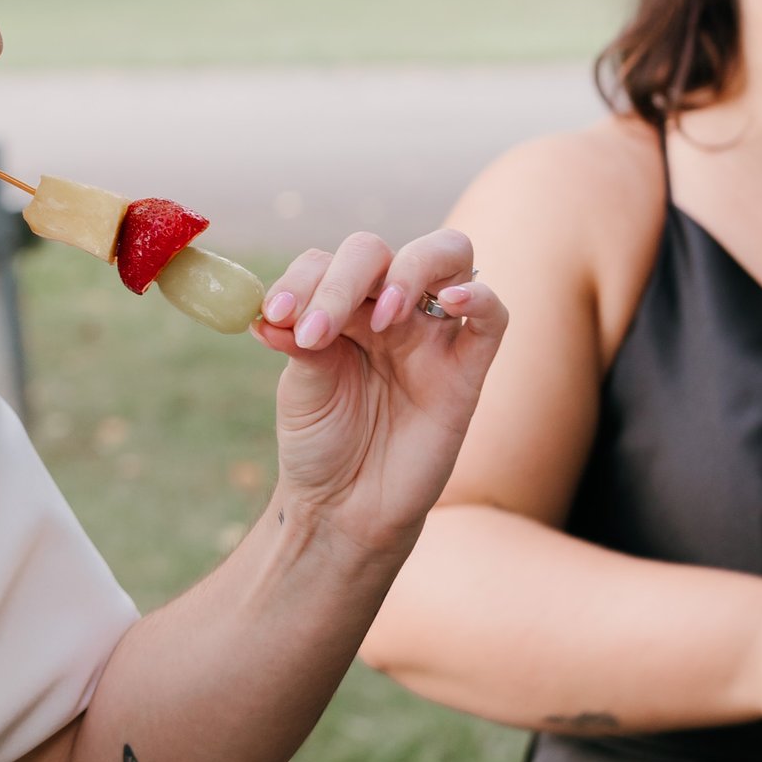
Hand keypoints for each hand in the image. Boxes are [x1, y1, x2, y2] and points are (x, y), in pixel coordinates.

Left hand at [254, 229, 508, 563]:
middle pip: (377, 252)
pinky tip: (450, 301)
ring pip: (447, 256)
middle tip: (316, 331)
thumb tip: (270, 311)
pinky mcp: (468, 369)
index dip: (300, 281)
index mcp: (340, 308)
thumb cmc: (321, 444)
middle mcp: (386, 310)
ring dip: (409, 270)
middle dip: (342, 280)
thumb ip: (298, 342)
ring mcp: (431, 334)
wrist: (346, 508)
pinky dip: (478, 295)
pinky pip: (492, 314)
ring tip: (381, 316)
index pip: (325, 262)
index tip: (274, 316)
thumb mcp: (300, 391)